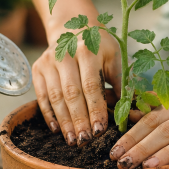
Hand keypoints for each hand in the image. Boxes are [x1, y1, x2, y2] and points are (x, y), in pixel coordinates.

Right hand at [33, 30, 120, 145]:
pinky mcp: (37, 68)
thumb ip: (122, 82)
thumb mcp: (115, 57)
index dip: (95, 109)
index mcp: (87, 50)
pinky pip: (41, 95)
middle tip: (85, 140)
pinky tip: (56, 130)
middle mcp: (65, 54)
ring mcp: (48, 61)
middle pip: (71, 93)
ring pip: (55, 97)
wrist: (71, 28)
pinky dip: (48, 114)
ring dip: (64, 121)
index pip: (91, 85)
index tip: (100, 130)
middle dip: (79, 119)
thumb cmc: (99, 47)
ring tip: (72, 140)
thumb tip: (131, 111)